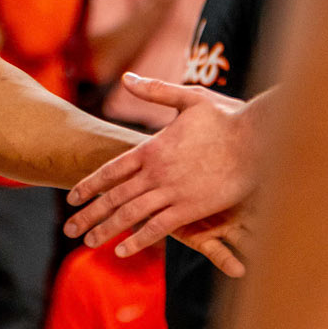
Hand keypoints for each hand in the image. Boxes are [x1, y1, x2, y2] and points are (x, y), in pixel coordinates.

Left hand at [64, 75, 257, 258]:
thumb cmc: (227, 117)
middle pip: (113, 196)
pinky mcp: (191, 208)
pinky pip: (158, 227)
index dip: (90, 185)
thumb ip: (154, 92)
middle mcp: (156, 172)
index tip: (73, 197)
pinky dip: (137, 239)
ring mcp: (172, 192)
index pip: (111, 170)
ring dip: (106, 229)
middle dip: (89, 213)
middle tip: (68, 228)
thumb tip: (126, 78)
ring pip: (130, 214)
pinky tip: (121, 250)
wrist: (259, 139)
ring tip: (87, 242)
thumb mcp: (189, 98)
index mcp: (152, 148)